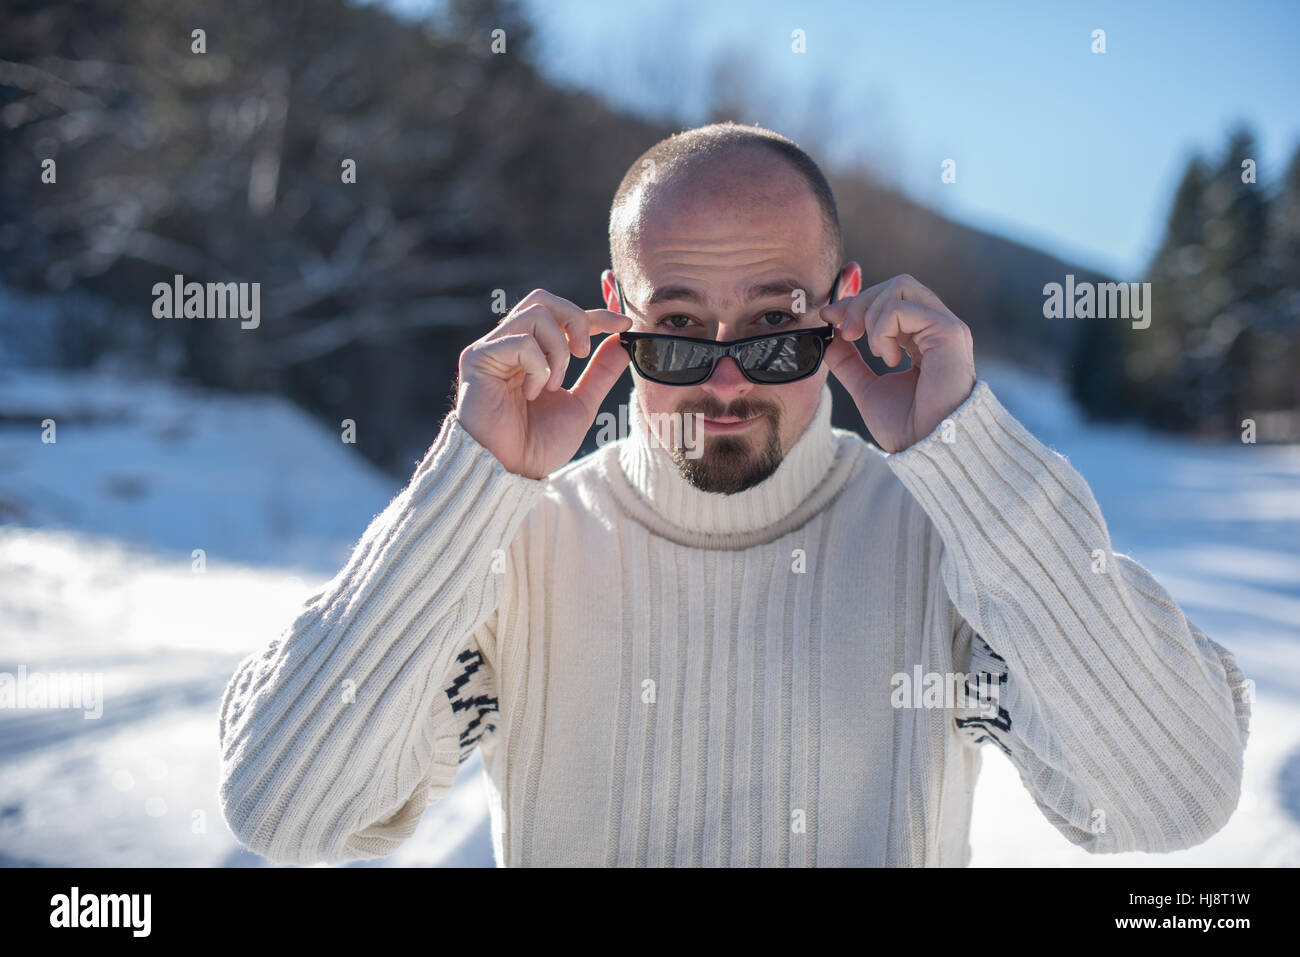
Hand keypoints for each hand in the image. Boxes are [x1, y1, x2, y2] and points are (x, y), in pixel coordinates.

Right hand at [456, 289, 631, 478]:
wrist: (511, 472)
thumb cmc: (537, 445)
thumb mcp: (581, 404)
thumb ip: (600, 373)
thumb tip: (623, 341)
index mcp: (529, 353)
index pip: (561, 316)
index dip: (595, 314)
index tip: (623, 324)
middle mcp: (508, 344)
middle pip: (543, 299)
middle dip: (575, 318)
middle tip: (583, 353)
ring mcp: (491, 349)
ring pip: (535, 313)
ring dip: (557, 350)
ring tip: (555, 385)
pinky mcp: (478, 359)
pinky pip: (521, 341)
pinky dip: (539, 367)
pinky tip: (533, 394)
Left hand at [819, 274, 975, 452]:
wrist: (927, 447)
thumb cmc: (906, 425)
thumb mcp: (866, 387)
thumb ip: (849, 362)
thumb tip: (828, 338)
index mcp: (922, 338)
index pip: (891, 299)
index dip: (856, 302)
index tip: (829, 318)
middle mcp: (937, 328)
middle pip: (896, 285)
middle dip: (860, 302)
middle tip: (844, 332)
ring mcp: (946, 327)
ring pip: (901, 287)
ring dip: (871, 313)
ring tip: (870, 349)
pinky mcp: (949, 332)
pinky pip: (902, 309)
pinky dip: (883, 329)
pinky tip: (889, 359)